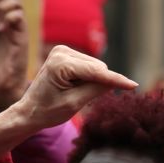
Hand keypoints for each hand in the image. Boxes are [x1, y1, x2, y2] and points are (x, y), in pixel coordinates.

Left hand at [0, 46, 136, 162]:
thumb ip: (97, 89)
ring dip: (92, 81)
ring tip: (73, 93)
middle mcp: (61, 52)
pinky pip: (88, 67)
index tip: (134, 85)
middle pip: (98, 68)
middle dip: (98, 83)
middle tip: (80, 99)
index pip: (96, 72)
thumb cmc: (48, 111)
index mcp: (60, 63)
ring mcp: (62, 51)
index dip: (116, 80)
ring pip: (95, 67)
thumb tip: (117, 79)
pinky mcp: (65, 54)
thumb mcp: (74, 103)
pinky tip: (73, 87)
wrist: (29, 111)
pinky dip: (87, 78)